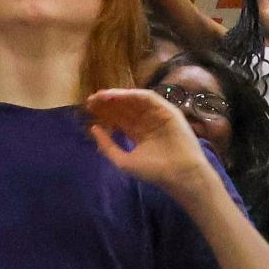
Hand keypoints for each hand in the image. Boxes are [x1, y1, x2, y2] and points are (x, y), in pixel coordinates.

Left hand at [85, 89, 216, 200]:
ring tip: (100, 96)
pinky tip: (116, 95)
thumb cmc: (153, 171)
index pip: (120, 119)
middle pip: (125, 108)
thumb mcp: (123, 160)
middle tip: (91, 100)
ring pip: (135, 101)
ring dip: (118, 96)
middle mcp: (148, 122)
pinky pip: (148, 99)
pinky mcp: (168, 110)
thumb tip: (92, 128)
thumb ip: (107, 145)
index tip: (89, 108)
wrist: (179, 174)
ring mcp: (158, 115)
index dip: (105, 112)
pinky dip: (132, 95)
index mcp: (139, 133)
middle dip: (108, 103)